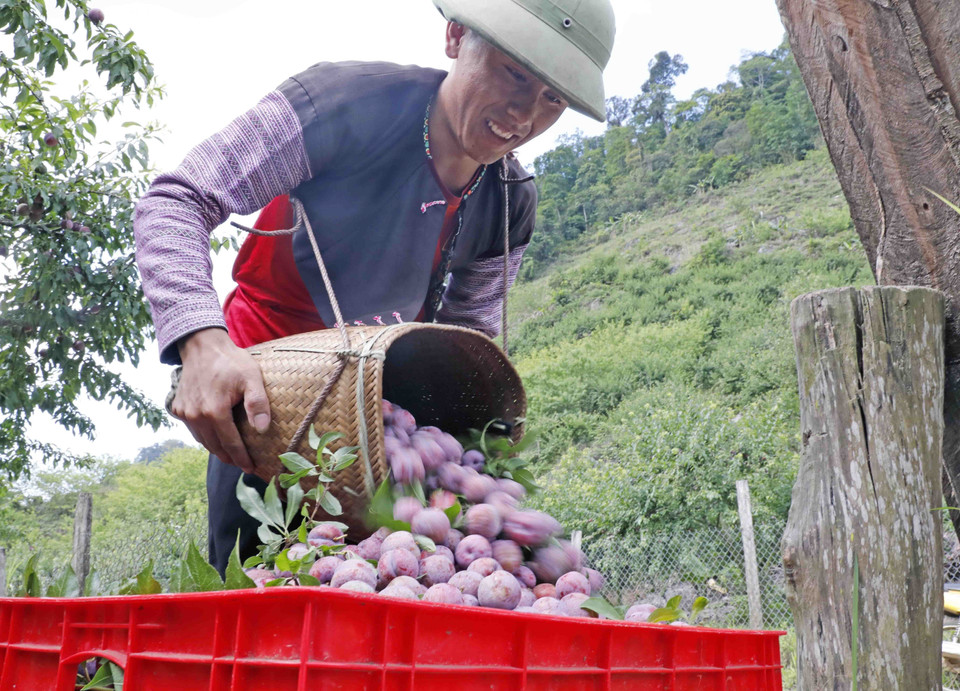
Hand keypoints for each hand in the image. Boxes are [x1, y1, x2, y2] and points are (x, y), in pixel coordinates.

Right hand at [170, 328, 269, 473]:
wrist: (202, 346)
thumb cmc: (231, 361)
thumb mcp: (251, 378)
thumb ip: (258, 403)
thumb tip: (263, 429)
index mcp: (214, 412)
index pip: (231, 444)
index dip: (242, 458)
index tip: (251, 468)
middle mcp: (196, 416)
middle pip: (215, 447)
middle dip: (230, 458)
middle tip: (243, 465)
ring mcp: (184, 413)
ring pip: (203, 441)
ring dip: (217, 449)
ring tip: (231, 455)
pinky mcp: (178, 408)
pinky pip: (194, 430)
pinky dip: (205, 437)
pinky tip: (216, 438)